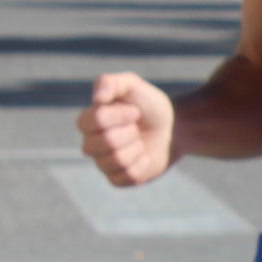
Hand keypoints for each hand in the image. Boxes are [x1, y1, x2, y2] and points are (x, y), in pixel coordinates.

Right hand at [77, 71, 174, 185]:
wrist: (173, 129)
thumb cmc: (149, 106)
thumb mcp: (132, 85)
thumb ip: (110, 82)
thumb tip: (96, 98)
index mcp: (89, 120)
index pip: (95, 120)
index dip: (120, 115)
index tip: (135, 111)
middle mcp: (91, 143)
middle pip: (106, 141)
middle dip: (130, 131)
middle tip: (137, 127)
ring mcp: (103, 163)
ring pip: (117, 160)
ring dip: (137, 147)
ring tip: (140, 141)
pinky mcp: (118, 179)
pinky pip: (126, 176)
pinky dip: (141, 164)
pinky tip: (144, 157)